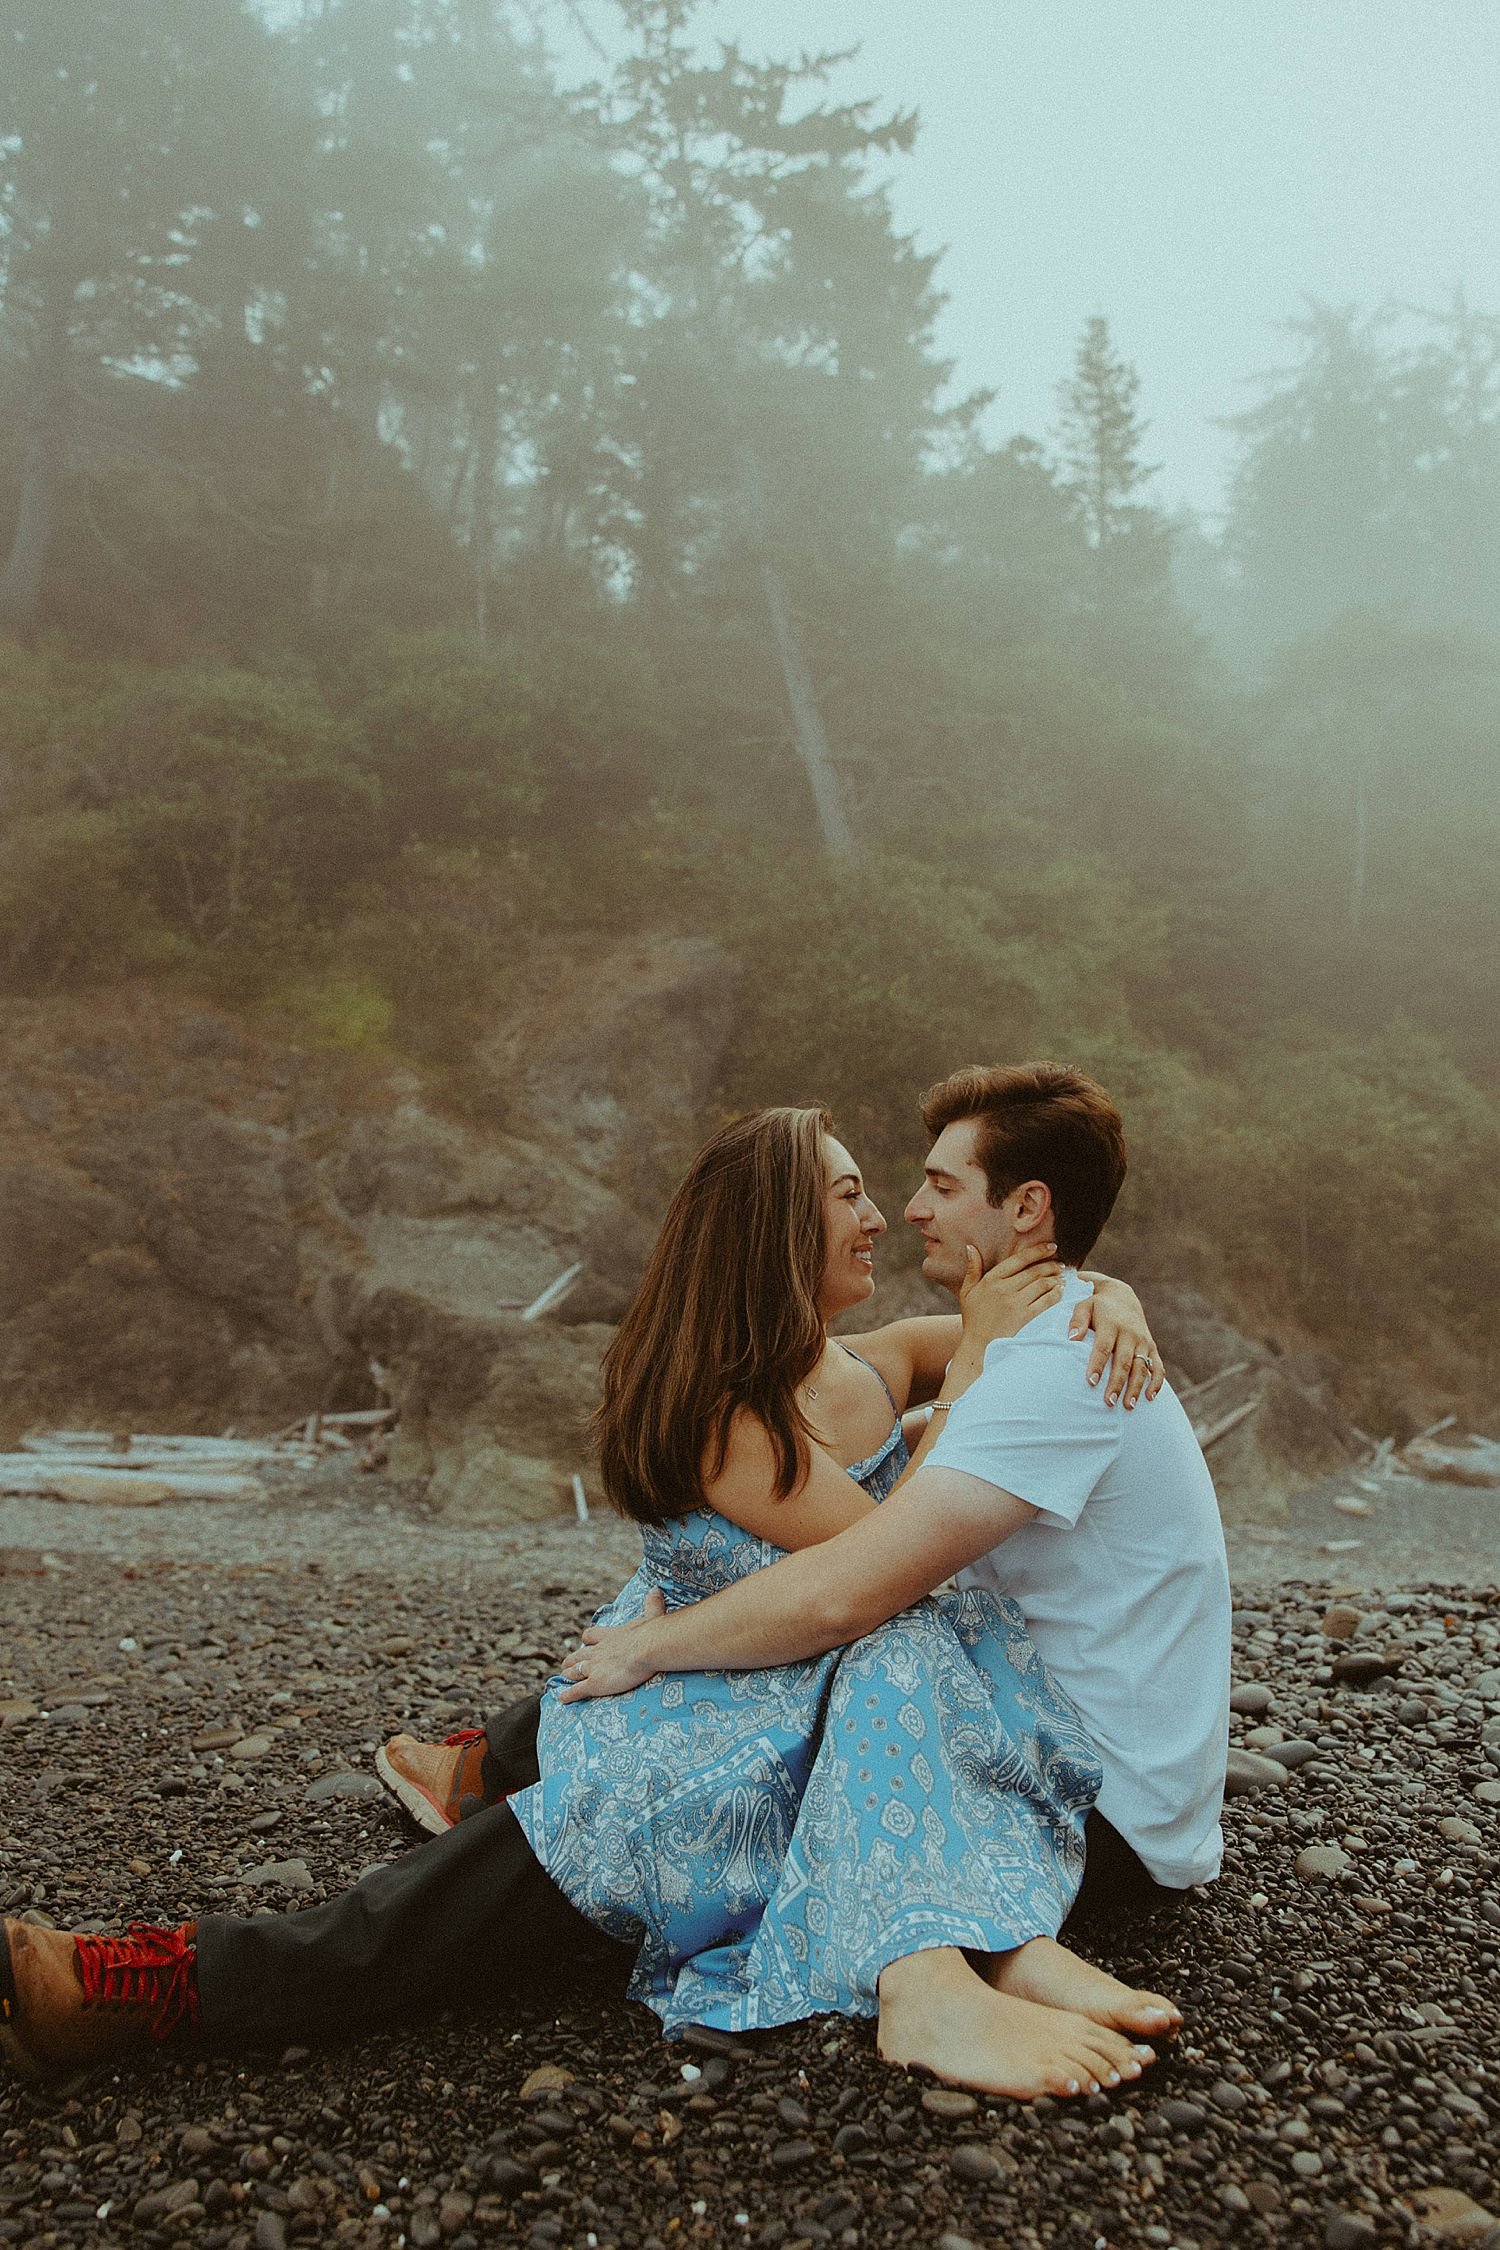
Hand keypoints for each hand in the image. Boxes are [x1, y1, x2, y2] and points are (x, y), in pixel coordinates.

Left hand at [557, 1587, 666, 1701]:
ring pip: (574, 1671)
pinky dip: (568, 1694)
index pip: (591, 1635)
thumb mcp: (651, 1616)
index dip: (588, 1639)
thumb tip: (656, 1590)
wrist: (645, 1649)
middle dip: (572, 1659)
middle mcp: (597, 1651)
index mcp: (609, 1635)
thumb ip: (652, 1604)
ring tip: (563, 1677)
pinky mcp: (594, 1683)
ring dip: (568, 1674)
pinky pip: (577, 1690)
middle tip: (567, 1663)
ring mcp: (593, 1667)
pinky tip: (562, 1698)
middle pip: (579, 1654)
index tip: (585, 1641)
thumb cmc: (650, 1634)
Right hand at [956, 1239, 1064, 1352]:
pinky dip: (1055, 1294)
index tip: (1051, 1247)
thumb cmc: (973, 1319)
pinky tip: (1060, 1291)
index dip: (1038, 1251)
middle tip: (1060, 1264)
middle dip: (1051, 1265)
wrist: (978, 1347)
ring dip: (1055, 1278)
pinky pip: (1045, 1301)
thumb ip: (972, 1269)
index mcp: (991, 1279)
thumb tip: (970, 1247)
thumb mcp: (967, 1292)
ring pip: (1042, 1284)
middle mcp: (1004, 1288)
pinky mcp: (1024, 1317)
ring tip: (1062, 1277)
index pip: (1019, 1259)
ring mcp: (1015, 1303)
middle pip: (1034, 1271)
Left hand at [1073, 1275, 1163, 1406]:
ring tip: (1128, 1406)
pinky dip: (1156, 1382)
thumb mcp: (1084, 1306)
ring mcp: (1143, 1342)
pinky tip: (1149, 1398)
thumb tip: (1071, 1338)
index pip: (1104, 1347)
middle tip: (1109, 1402)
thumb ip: (1077, 1320)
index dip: (1098, 1364)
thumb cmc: (1096, 1307)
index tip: (1091, 1382)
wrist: (1122, 1297)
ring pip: (1142, 1367)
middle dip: (1117, 1383)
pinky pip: (1158, 1367)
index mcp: (1111, 1324)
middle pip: (1124, 1361)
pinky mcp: (1152, 1348)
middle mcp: (1130, 1334)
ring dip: (1136, 1387)